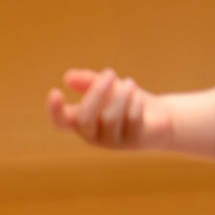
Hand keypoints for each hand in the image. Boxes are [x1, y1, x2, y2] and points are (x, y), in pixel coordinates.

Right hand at [49, 67, 165, 149]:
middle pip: (85, 119)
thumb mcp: (107, 87)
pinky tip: (137, 94)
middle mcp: (92, 136)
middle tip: (109, 73)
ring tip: (129, 82)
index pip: (61, 122)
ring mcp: (112, 142)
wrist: (159, 118)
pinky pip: (130, 120)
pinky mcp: (133, 141)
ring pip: (109, 118)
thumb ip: (87, 81)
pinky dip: (133, 103)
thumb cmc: (127, 100)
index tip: (55, 92)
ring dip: (120, 96)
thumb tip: (67, 77)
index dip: (55, 110)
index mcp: (80, 123)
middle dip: (96, 93)